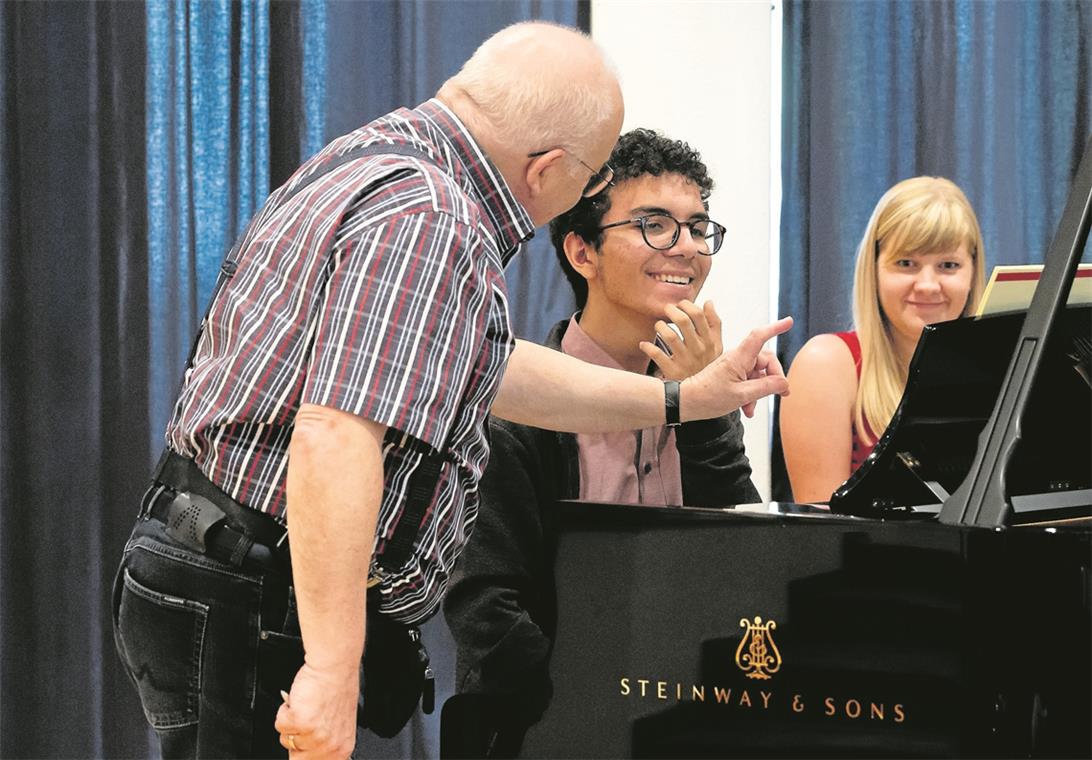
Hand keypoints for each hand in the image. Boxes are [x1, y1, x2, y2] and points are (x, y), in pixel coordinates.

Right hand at [275, 662, 357, 758]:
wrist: (334, 666)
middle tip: (306, 721)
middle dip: (295, 739)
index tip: (300, 748)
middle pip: (296, 759)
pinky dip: (284, 710)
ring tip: (307, 706)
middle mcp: (330, 746)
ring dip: (291, 721)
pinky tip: (300, 700)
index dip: (303, 755)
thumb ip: (327, 744)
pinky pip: (279, 724)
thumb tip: (308, 755)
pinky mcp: (300, 721)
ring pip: (286, 739)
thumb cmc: (337, 688)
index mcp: (342, 749)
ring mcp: (314, 736)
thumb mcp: (339, 724)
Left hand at [639, 300, 723, 380]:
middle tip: (666, 310)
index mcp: (709, 341)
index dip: (686, 305)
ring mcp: (685, 360)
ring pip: (669, 335)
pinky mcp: (672, 371)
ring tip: (658, 326)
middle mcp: (698, 349)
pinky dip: (648, 347)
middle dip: (671, 310)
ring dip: (660, 326)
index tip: (680, 305)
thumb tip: (709, 302)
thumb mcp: (716, 346)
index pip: (698, 315)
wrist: (702, 394)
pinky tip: (644, 344)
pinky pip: (657, 354)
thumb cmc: (706, 366)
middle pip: (683, 321)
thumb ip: (714, 323)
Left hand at [677, 317, 792, 419]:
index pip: (759, 336)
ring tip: (751, 408)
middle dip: (773, 378)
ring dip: (760, 391)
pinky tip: (747, 408)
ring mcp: (733, 367)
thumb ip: (766, 388)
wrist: (685, 403)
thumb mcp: (741, 395)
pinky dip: (750, 394)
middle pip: (765, 360)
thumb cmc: (707, 398)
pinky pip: (748, 381)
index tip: (789, 322)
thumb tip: (784, 383)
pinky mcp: (729, 375)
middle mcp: (736, 359)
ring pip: (757, 374)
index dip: (775, 328)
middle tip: (780, 393)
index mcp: (738, 358)